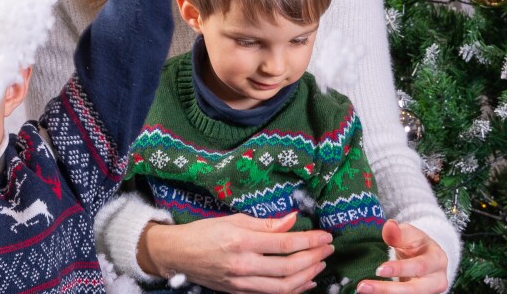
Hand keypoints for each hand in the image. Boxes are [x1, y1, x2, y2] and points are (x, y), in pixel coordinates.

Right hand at [142, 213, 332, 293]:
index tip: (325, 236)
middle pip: (289, 266)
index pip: (284, 242)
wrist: (179, 254)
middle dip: (313, 257)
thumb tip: (292, 220)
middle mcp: (243, 264)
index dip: (309, 240)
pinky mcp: (241, 293)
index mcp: (241, 240)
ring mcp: (242, 282)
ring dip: (308, 276)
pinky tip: (305, 281)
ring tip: (320, 264)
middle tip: (327, 249)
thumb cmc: (204, 232)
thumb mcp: (233, 220)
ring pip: (285, 286)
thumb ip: (265, 223)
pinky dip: (293, 289)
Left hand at [356, 220, 448, 293]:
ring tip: (363, 290)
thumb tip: (389, 226)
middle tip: (363, 287)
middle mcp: (437, 280)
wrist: (424, 256)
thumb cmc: (416, 243)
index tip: (379, 270)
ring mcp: (430, 291)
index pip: (419, 266)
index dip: (399, 269)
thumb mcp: (409, 233)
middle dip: (389, 289)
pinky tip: (372, 293)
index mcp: (437, 259)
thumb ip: (398, 232)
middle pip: (415, 289)